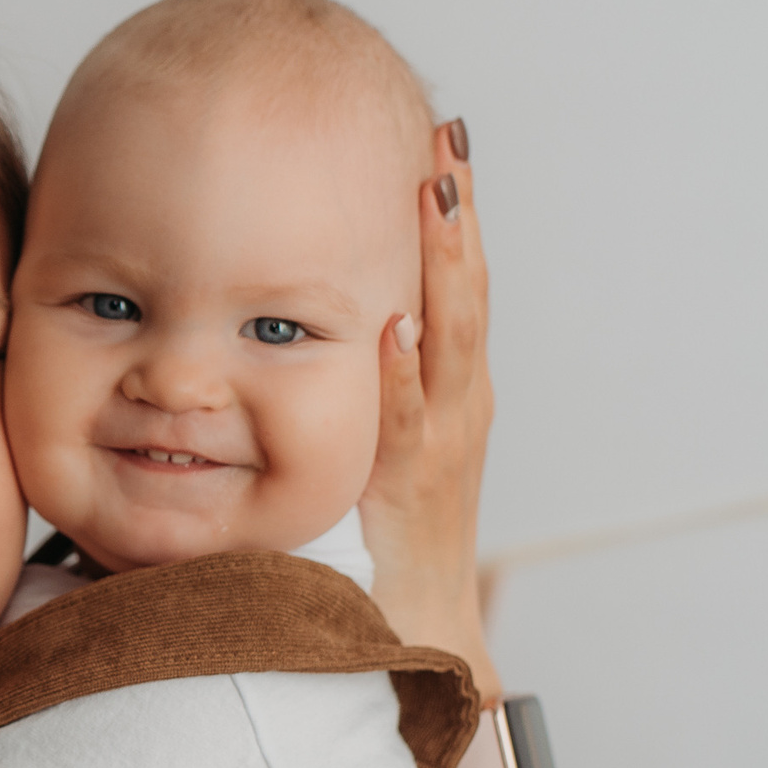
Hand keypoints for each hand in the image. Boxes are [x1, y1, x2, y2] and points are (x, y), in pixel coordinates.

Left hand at [362, 120, 500, 696]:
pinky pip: (408, 425)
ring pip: (451, 339)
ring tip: (434, 196)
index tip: (433, 135)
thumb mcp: (369, 438)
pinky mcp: (413, 490)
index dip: (445, 210)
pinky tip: (391, 331)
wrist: (415, 632)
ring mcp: (440, 443)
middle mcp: (454, 401)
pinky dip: (406, 376)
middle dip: (455, 215)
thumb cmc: (379, 536)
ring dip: (443, 268)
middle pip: (461, 290)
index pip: (447, 280)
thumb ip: (349, 378)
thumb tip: (307, 315)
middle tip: (444, 136)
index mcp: (443, 383)